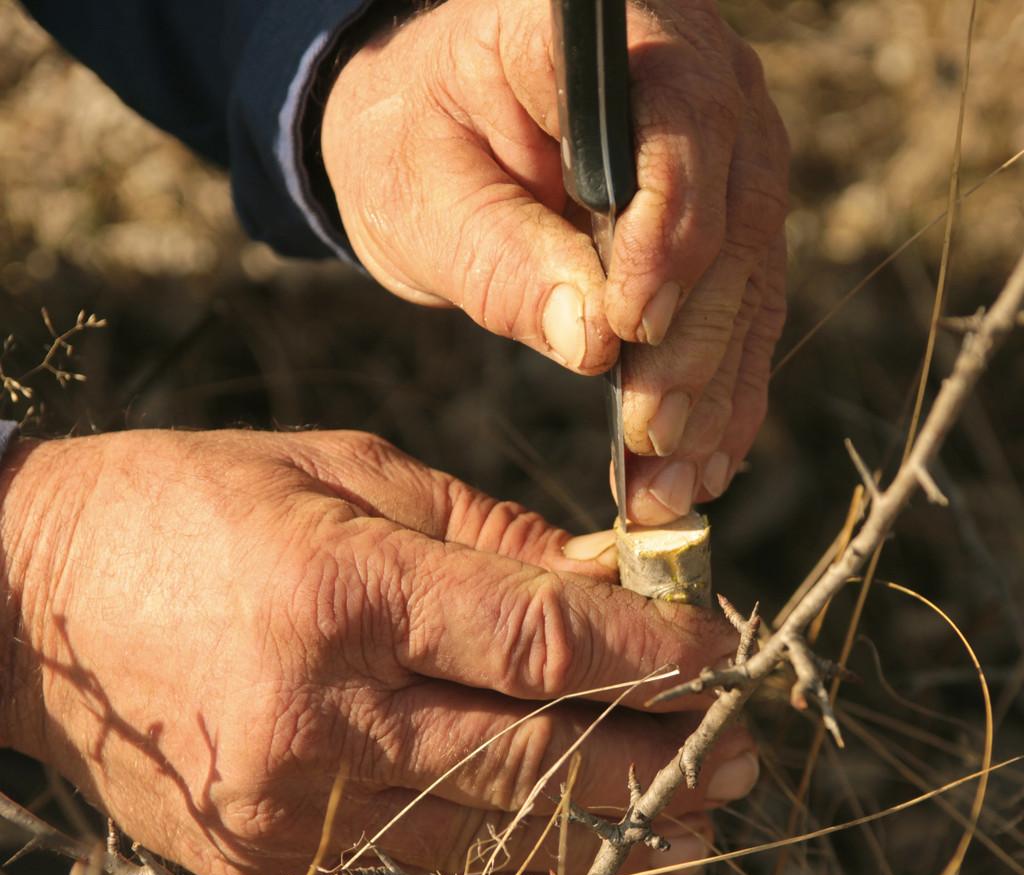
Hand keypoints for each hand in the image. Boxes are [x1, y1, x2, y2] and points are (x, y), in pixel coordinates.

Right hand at [0, 430, 757, 874]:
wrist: (32, 603)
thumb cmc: (193, 504)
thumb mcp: (343, 474)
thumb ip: (482, 534)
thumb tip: (602, 577)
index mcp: (341, 595)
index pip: (542, 645)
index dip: (654, 655)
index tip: (725, 652)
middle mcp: (319, 719)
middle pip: (536, 760)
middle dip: (658, 758)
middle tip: (739, 755)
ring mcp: (286, 812)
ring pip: (491, 841)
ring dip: (604, 831)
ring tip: (687, 817)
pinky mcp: (261, 863)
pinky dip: (511, 869)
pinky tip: (574, 854)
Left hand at [322, 0, 788, 524]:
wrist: (424, 134)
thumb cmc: (412, 146)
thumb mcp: (427, 200)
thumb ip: (503, 260)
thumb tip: (595, 344)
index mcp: (600, 33)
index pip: (677, 124)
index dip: (667, 235)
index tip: (632, 332)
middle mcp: (690, 76)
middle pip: (733, 212)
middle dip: (695, 341)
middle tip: (655, 438)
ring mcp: (720, 148)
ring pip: (751, 274)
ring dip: (718, 389)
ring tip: (676, 483)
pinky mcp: (723, 215)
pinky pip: (743, 306)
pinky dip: (725, 389)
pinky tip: (704, 462)